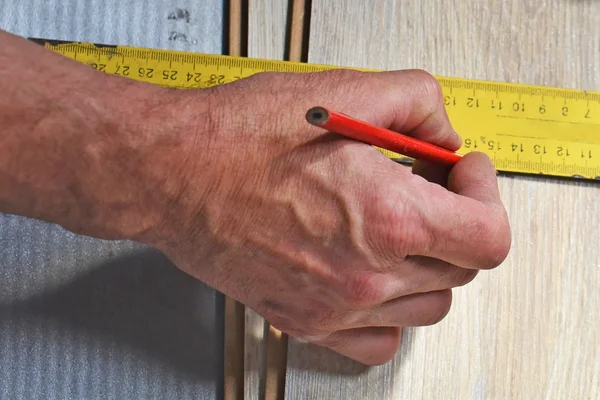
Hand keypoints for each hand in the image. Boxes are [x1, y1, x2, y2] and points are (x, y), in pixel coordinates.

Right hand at [127, 69, 510, 364]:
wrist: (172, 174)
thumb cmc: (238, 139)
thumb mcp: (342, 93)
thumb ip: (418, 104)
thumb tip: (442, 133)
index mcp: (386, 218)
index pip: (489, 236)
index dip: (486, 195)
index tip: (464, 174)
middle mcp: (366, 275)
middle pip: (460, 268)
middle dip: (455, 220)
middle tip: (427, 188)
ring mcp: (336, 307)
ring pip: (428, 307)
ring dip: (429, 265)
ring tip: (398, 228)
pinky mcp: (306, 320)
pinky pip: (380, 342)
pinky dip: (392, 314)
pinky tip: (374, 276)